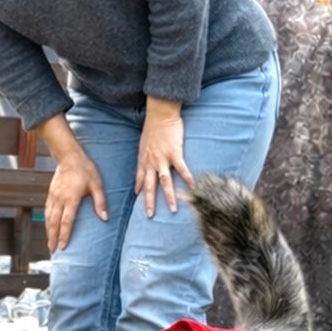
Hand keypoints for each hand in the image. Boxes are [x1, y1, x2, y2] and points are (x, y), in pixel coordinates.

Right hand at [36, 114, 106, 252]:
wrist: (69, 156)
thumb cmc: (85, 169)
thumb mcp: (97, 184)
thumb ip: (101, 202)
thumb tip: (105, 218)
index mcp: (71, 198)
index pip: (66, 221)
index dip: (64, 235)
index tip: (63, 246)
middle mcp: (59, 199)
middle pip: (53, 223)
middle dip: (52, 237)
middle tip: (53, 250)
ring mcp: (53, 196)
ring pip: (48, 217)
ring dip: (48, 231)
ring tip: (50, 243)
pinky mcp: (50, 194)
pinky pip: (47, 210)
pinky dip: (47, 221)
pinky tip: (48, 227)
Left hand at [135, 97, 190, 215]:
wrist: (160, 114)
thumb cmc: (153, 128)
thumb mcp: (143, 145)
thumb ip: (144, 158)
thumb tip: (142, 168)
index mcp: (144, 160)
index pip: (140, 178)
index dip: (140, 189)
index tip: (138, 201)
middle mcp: (151, 162)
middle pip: (150, 186)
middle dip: (149, 201)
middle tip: (150, 215)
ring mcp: (163, 159)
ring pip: (165, 182)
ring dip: (169, 197)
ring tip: (172, 210)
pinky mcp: (175, 153)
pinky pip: (181, 169)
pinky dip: (187, 178)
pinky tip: (192, 187)